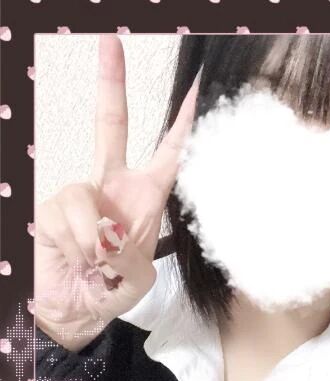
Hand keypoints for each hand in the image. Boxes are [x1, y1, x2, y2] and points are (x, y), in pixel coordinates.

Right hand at [35, 34, 200, 350]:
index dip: (182, 123)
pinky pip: (66, 211)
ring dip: (94, 240)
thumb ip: (131, 255)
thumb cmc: (113, 290)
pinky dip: (77, 241)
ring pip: (84, 193)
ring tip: (97, 262)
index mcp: (147, 198)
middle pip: (111, 125)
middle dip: (112, 84)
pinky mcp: (52, 206)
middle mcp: (113, 186)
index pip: (168, 152)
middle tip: (111, 40)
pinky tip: (79, 256)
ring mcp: (81, 193)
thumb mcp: (138, 278)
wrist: (78, 309)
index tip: (196, 88)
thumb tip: (106, 231)